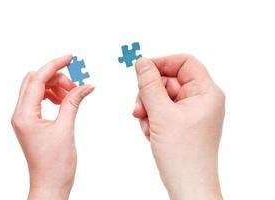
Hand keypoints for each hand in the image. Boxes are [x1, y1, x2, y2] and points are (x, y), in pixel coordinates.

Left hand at [11, 55, 93, 199]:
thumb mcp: (66, 129)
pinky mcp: (32, 122)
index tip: (69, 57)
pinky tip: (65, 101)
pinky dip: (54, 96)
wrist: (51, 184)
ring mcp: (25, 118)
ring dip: (55, 87)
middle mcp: (20, 114)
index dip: (54, 65)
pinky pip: (41, 100)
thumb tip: (86, 86)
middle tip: (75, 85)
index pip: (37, 79)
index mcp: (24, 115)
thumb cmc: (56, 164)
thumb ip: (74, 103)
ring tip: (72, 95)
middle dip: (56, 77)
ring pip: (38, 89)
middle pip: (34, 81)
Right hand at [133, 55, 224, 199]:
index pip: (185, 63)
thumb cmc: (183, 154)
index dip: (162, 63)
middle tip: (139, 109)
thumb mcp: (161, 114)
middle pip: (169, 80)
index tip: (142, 70)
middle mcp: (200, 100)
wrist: (187, 185)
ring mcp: (190, 112)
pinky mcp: (181, 123)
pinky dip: (152, 119)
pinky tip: (151, 133)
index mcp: (206, 93)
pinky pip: (162, 110)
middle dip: (150, 94)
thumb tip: (142, 62)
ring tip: (147, 126)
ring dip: (149, 108)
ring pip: (162, 96)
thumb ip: (149, 85)